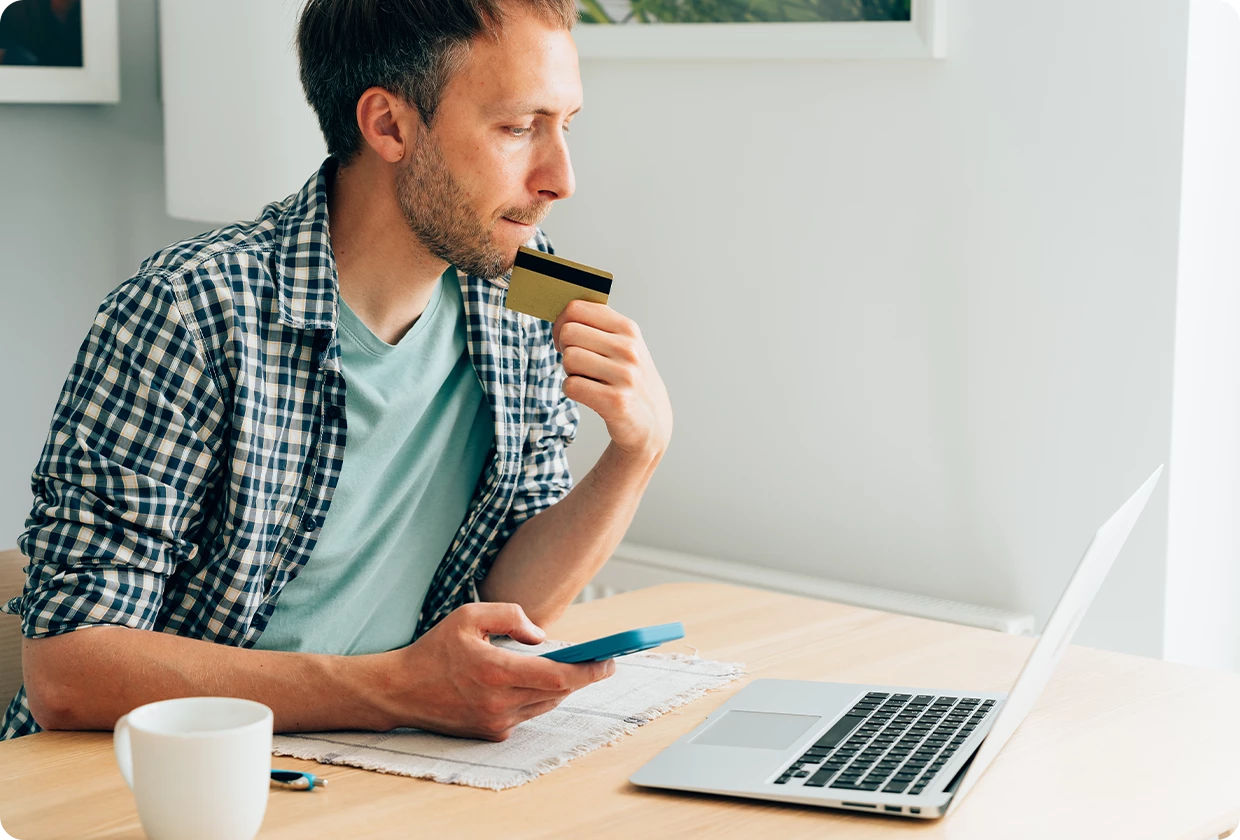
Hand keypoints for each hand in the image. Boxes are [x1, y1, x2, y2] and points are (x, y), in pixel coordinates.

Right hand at [374, 602, 614, 740]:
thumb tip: (542, 637)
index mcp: (495, 672)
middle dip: (582, 676)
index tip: (610, 661)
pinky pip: (527, 714)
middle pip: (559, 693)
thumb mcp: (469, 616)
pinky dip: (536, 697)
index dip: (590, 671)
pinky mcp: (491, 734)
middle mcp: (499, 703)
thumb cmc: (435, 650)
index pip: (558, 677)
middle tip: (600, 661)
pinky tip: (533, 682)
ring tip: (570, 667)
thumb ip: (510, 617)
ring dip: (560, 687)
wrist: (400, 691)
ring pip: (545, 704)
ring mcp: (496, 723)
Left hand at [552, 300, 672, 462]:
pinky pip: (571, 385)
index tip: (566, 339)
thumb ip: (598, 326)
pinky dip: (572, 391)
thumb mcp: (624, 345)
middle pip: (568, 333)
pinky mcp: (615, 401)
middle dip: (564, 349)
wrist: (652, 421)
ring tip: (588, 379)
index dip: (561, 323)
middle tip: (578, 364)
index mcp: (628, 329)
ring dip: (570, 371)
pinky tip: (589, 394)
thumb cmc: (629, 379)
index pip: (577, 309)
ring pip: (568, 358)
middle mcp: (628, 349)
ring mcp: (624, 375)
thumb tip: (561, 315)